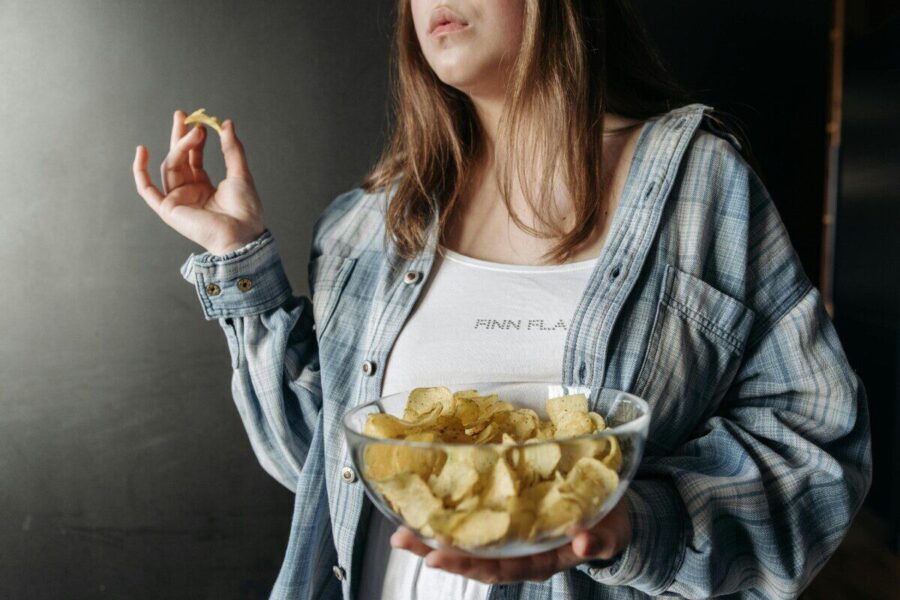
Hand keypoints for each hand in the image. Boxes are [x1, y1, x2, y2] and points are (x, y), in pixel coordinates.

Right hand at [132, 110, 265, 254]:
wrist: (243, 234)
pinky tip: (141, 151)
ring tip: (194, 132)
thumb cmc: (246, 211)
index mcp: (204, 187)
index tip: (200, 122)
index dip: (194, 139)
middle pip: (178, 159)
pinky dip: (140, 171)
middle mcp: (189, 193)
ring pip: (170, 166)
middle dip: (179, 136)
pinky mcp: (168, 209)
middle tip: (182, 115)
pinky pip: (147, 190)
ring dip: (180, 147)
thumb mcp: (240, 174)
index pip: (193, 158)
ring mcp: (177, 200)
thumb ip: (232, 149)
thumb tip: (226, 123)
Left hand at [390, 501, 630, 584]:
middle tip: (402, 539)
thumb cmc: (609, 523)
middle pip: (473, 557)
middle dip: (436, 551)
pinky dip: (451, 514)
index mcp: (540, 559)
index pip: (499, 567)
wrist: (613, 510)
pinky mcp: (508, 512)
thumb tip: (582, 542)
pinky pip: (476, 517)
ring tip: (400, 529)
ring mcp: (512, 533)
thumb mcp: (610, 532)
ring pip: (468, 541)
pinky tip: (425, 507)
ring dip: (433, 537)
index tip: (439, 558)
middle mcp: (519, 550)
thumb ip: (598, 540)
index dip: (469, 564)